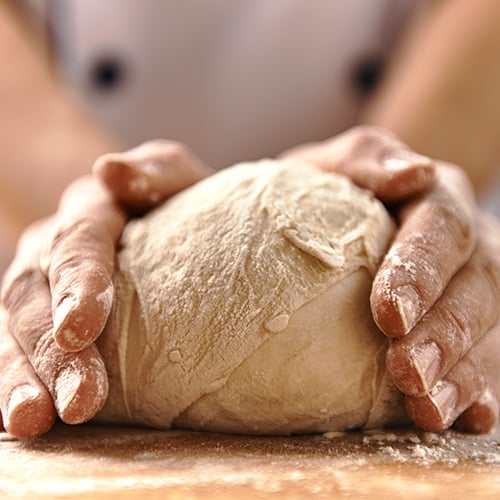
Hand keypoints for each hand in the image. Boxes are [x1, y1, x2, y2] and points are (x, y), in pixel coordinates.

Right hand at [0, 140, 210, 437]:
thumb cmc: (186, 207)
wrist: (168, 221)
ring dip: (23, 376)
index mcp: (91, 208)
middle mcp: (54, 246)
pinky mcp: (36, 317)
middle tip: (80, 401)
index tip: (81, 328)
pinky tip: (23, 420)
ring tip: (35, 421)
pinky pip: (14, 349)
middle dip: (54, 350)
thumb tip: (109, 171)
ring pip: (14, 328)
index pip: (77, 241)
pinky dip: (16, 384)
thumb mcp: (183, 180)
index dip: (76, 283)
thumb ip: (157, 172)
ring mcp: (40, 283)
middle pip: (38, 293)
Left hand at [283, 126, 499, 432]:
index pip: (442, 227)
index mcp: (435, 198)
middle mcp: (466, 244)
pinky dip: (474, 390)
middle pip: (476, 285)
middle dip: (446, 333)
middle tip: (409, 373)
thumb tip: (414, 171)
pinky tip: (461, 418)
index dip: (423, 270)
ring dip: (462, 373)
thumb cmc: (321, 192)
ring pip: (488, 331)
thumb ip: (365, 158)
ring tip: (427, 410)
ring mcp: (471, 288)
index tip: (388, 314)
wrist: (332, 214)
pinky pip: (484, 363)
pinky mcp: (465, 328)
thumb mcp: (328, 167)